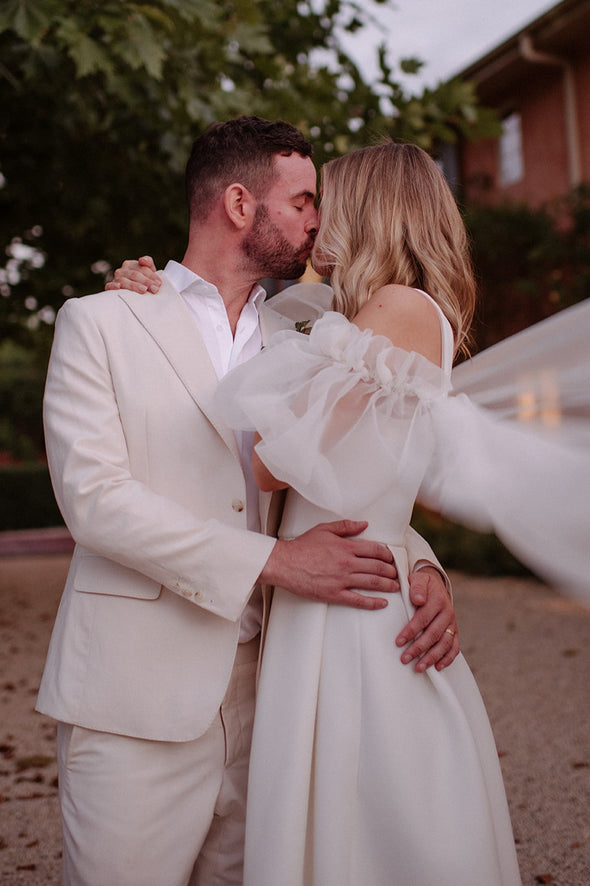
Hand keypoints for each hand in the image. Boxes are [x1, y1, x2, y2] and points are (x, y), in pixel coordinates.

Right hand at [105, 255, 160, 292]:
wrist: (131, 294)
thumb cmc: (142, 283)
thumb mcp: (147, 273)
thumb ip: (148, 264)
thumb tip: (142, 260)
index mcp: (132, 265)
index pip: (142, 268)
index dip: (151, 275)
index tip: (159, 283)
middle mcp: (123, 270)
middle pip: (135, 274)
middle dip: (146, 281)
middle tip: (155, 289)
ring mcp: (116, 278)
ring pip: (124, 280)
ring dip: (134, 285)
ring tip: (143, 290)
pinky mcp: (109, 287)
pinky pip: (109, 285)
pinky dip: (113, 286)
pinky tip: (118, 287)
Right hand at [260, 520, 399, 610]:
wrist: (284, 563)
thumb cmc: (302, 547)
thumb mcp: (324, 530)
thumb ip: (346, 527)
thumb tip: (364, 524)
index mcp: (346, 547)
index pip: (375, 550)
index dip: (387, 554)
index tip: (391, 558)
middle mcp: (347, 563)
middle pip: (378, 567)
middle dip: (391, 571)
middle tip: (396, 573)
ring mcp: (342, 580)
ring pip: (372, 583)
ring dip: (388, 585)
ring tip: (395, 586)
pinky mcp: (334, 594)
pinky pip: (358, 600)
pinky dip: (373, 603)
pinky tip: (382, 603)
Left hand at [395, 566, 458, 671]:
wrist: (436, 585)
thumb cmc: (422, 585)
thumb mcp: (418, 579)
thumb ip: (417, 588)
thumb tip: (418, 600)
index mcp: (437, 600)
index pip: (423, 618)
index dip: (411, 631)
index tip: (398, 642)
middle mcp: (447, 613)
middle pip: (433, 634)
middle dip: (419, 648)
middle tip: (405, 659)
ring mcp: (452, 623)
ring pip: (444, 643)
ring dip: (432, 657)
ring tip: (419, 667)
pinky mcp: (454, 631)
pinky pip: (454, 647)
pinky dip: (447, 658)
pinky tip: (437, 667)